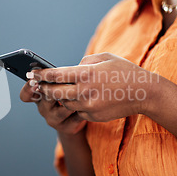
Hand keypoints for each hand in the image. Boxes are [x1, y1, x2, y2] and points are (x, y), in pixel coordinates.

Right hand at [20, 79, 86, 134]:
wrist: (75, 119)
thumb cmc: (67, 95)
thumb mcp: (59, 85)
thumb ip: (57, 77)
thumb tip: (64, 68)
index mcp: (38, 96)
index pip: (26, 95)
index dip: (28, 88)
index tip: (35, 81)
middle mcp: (43, 109)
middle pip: (46, 98)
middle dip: (57, 89)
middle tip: (64, 83)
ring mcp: (53, 119)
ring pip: (64, 107)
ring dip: (74, 98)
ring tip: (82, 92)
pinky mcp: (67, 127)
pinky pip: (76, 116)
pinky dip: (84, 109)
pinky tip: (88, 103)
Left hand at [30, 53, 159, 121]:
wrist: (144, 93)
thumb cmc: (124, 71)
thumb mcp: (104, 58)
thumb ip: (84, 62)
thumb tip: (70, 69)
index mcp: (86, 73)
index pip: (56, 75)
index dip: (41, 74)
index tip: (32, 73)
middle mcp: (85, 91)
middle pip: (55, 93)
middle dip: (44, 89)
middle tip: (38, 85)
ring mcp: (89, 106)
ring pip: (65, 103)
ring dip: (61, 98)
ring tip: (60, 91)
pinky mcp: (93, 117)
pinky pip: (78, 111)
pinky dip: (77, 105)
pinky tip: (81, 99)